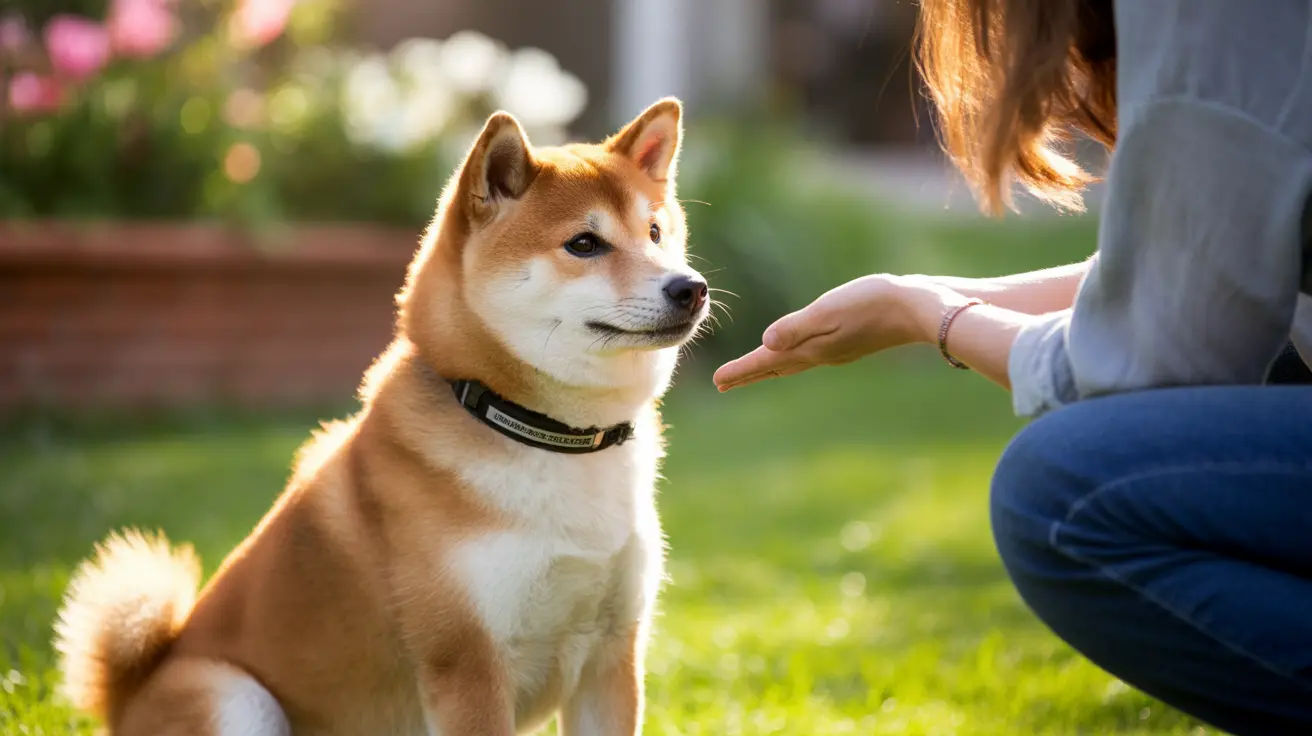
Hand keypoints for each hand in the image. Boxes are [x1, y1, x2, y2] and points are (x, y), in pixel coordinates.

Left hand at [713, 274, 948, 391]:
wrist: (918, 310)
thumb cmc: (872, 303)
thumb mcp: (829, 310)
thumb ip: (797, 327)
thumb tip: (765, 343)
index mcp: (811, 348)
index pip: (767, 361)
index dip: (740, 370)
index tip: (717, 381)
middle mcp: (821, 354)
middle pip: (776, 366)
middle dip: (750, 373)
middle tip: (724, 383)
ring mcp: (837, 350)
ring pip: (793, 362)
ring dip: (770, 366)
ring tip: (753, 369)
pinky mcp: (850, 342)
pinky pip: (810, 355)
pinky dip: (792, 357)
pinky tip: (797, 352)